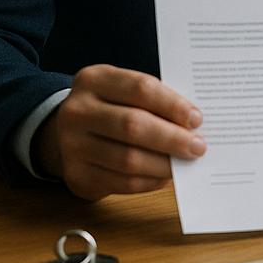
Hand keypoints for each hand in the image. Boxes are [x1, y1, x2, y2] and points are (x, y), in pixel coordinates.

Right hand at [33, 64, 205, 199]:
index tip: (196, 118)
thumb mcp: (123, 91)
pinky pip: (122, 183)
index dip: (172, 104)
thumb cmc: (110, 108)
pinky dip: (150, 181)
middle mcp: (77, 111)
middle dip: (172, 138)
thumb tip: (193, 124)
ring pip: (128, 159)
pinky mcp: (77, 176)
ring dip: (164, 164)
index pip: (140, 88)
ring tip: (186, 162)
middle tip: (198, 146)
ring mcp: (72, 146)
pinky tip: (165, 176)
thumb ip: (153, 100)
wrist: (64, 133)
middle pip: (133, 125)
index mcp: (94, 80)